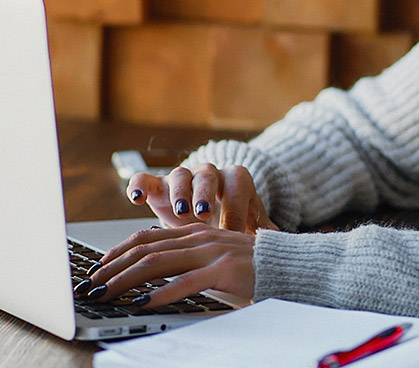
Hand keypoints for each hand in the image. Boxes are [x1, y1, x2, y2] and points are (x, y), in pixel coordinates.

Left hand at [87, 223, 256, 305]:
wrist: (290, 265)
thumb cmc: (252, 267)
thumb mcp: (214, 258)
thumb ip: (188, 261)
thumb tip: (152, 276)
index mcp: (194, 233)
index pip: (145, 238)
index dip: (116, 253)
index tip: (96, 269)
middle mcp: (199, 237)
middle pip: (144, 250)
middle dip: (111, 269)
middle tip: (90, 286)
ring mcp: (211, 252)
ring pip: (157, 263)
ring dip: (125, 280)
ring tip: (106, 294)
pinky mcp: (223, 269)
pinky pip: (186, 282)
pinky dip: (161, 293)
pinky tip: (144, 303)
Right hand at [125, 163, 275, 231]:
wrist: (207, 207)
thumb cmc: (232, 218)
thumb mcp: (250, 225)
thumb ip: (264, 233)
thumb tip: (282, 244)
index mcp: (235, 180)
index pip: (237, 190)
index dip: (235, 210)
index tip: (233, 233)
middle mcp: (208, 174)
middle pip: (207, 176)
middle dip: (205, 194)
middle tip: (202, 214)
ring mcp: (181, 178)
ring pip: (179, 176)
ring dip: (179, 193)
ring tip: (179, 212)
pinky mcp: (157, 185)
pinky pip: (145, 179)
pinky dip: (139, 185)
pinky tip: (136, 199)